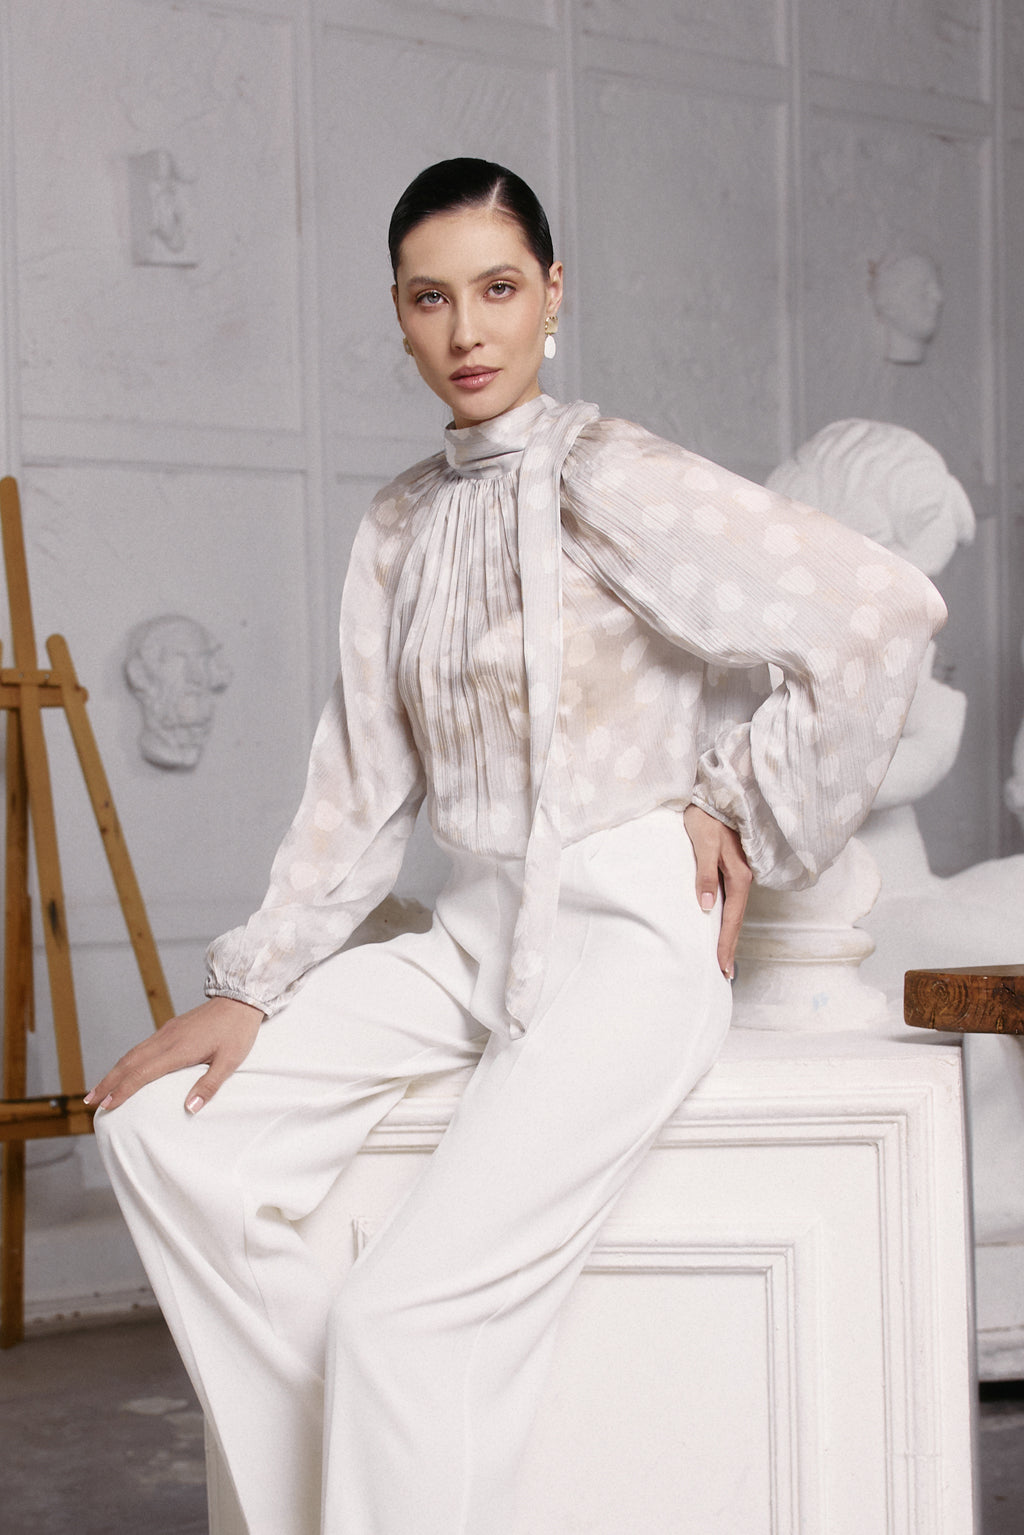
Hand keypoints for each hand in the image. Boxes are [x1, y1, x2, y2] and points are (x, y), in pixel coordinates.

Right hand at [84, 996, 263, 1115]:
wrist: (240, 999)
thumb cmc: (237, 1032)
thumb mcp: (229, 1061)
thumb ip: (209, 1085)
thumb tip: (189, 1109)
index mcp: (179, 1049)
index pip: (142, 1073)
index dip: (123, 1090)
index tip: (106, 1106)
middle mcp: (166, 1039)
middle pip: (129, 1063)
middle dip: (108, 1083)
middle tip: (91, 1102)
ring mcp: (166, 1032)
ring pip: (132, 1053)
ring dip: (114, 1071)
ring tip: (100, 1089)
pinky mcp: (170, 1028)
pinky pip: (142, 1046)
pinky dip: (127, 1060)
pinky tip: (124, 1069)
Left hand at [682, 804, 752, 979]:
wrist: (718, 795)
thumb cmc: (708, 817)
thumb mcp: (704, 844)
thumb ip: (705, 873)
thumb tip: (706, 906)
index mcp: (738, 875)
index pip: (732, 918)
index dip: (726, 944)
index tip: (723, 968)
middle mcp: (743, 877)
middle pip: (736, 919)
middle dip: (729, 946)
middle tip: (725, 973)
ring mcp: (739, 873)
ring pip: (734, 911)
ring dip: (728, 933)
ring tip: (722, 956)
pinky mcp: (731, 867)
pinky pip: (731, 899)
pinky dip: (726, 917)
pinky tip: (720, 924)